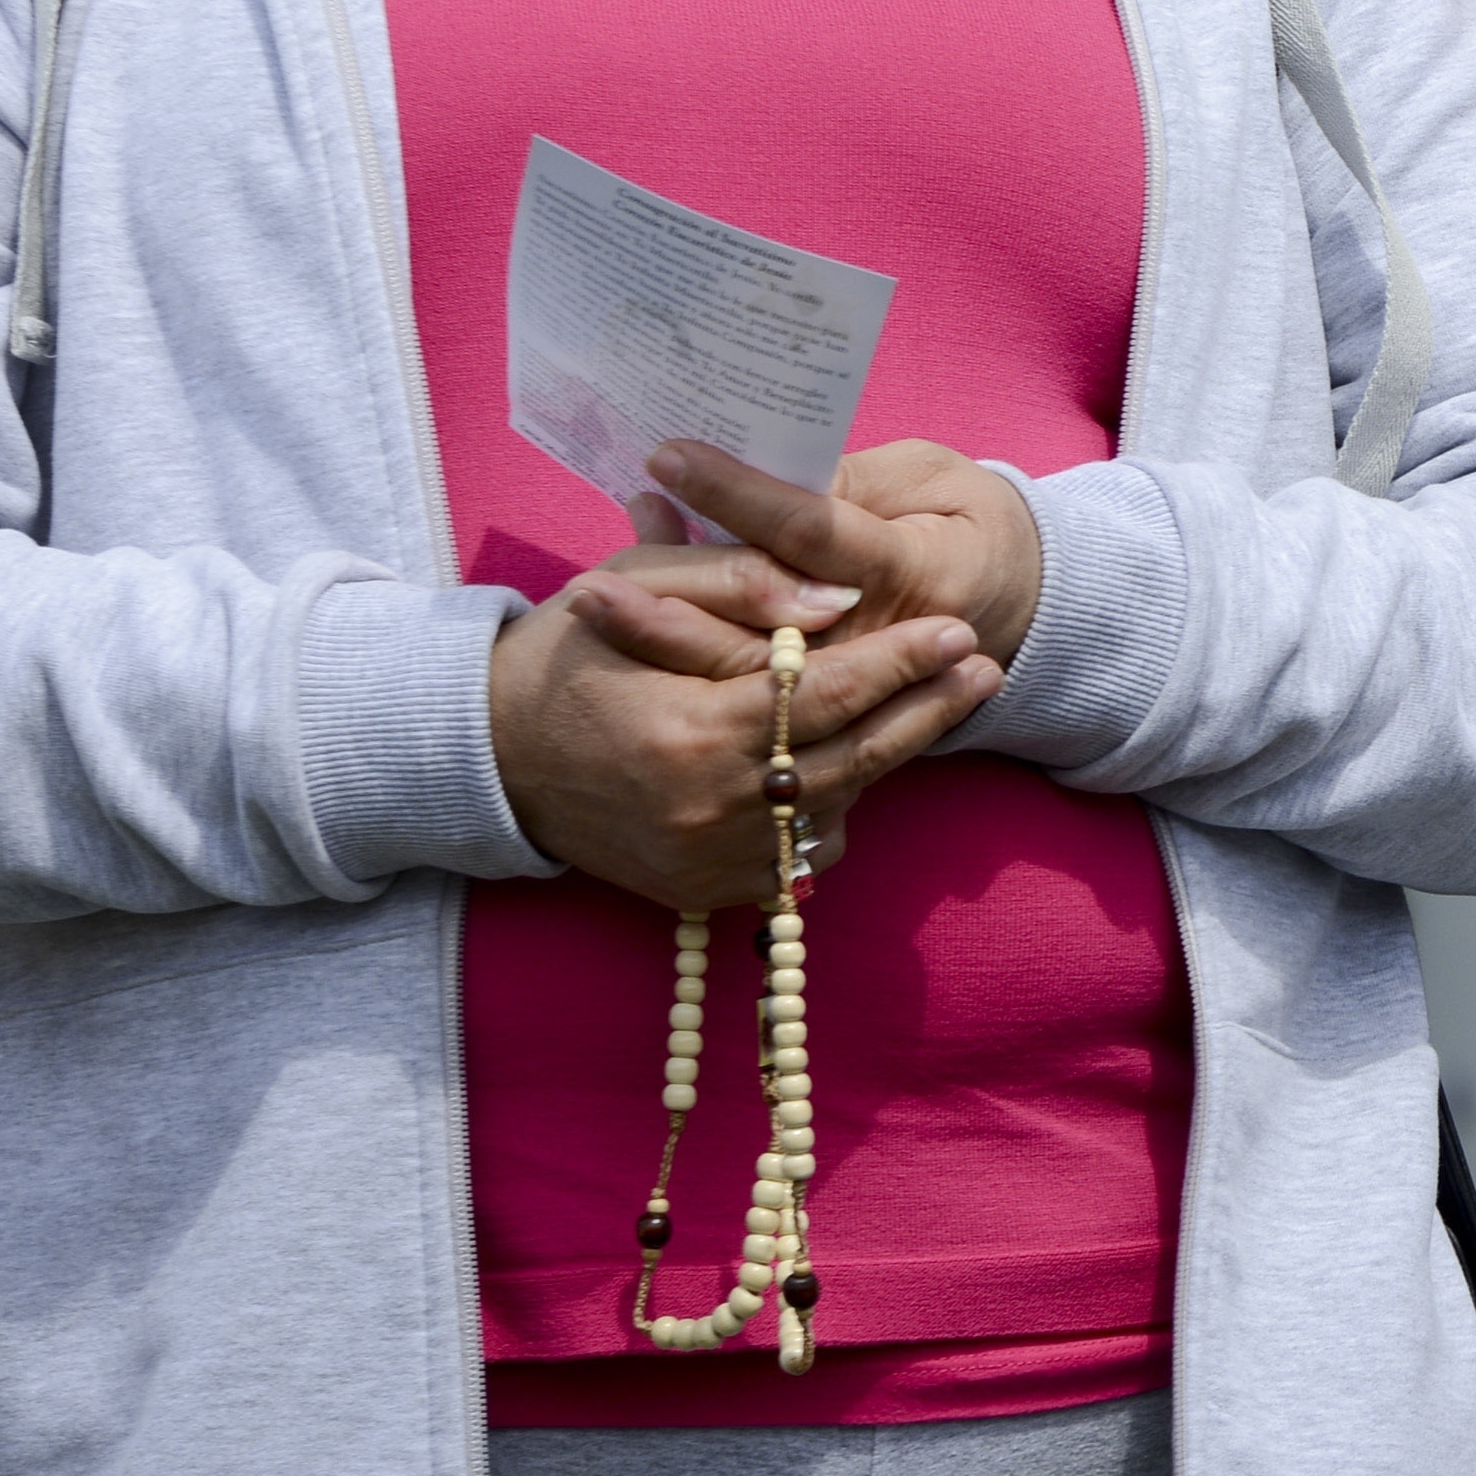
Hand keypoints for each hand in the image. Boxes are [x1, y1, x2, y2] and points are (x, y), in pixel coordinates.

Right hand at [487, 556, 993, 915]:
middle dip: (927, 711)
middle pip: (851, 761)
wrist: (489, 757)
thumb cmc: (567, 655)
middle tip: (986, 667)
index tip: (956, 629)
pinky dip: (833, 809)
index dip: (898, 662)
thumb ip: (737, 584)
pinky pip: (797, 856)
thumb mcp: (632, 588)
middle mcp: (706, 812)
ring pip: (834, 810)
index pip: (824, 697)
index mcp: (691, 735)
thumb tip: (836, 598)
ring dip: (892, 756)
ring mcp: (707, 863)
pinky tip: (866, 761)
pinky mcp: (702, 891)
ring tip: (947, 702)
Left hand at [600, 438, 1045, 681]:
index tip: (671, 458)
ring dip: (662, 642)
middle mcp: (877, 642)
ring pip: (746, 683)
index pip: (813, 534)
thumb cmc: (966, 525)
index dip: (740, 497)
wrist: (1010, 613)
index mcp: (912, 572)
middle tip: (590, 584)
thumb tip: (769, 476)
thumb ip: (857, 482)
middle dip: (669, 607)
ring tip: (591, 606)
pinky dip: (688, 664)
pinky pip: (752, 705)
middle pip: (760, 635)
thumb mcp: (933, 479)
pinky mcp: (830, 724)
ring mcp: (855, 696)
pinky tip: (633, 624)